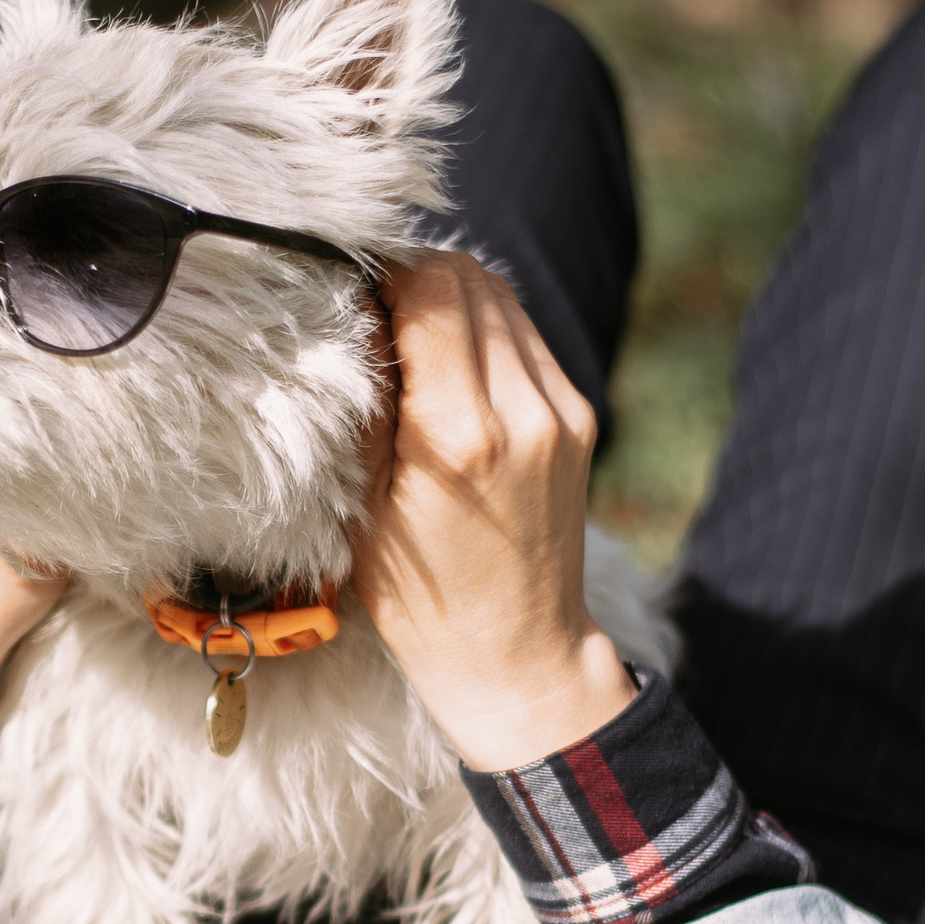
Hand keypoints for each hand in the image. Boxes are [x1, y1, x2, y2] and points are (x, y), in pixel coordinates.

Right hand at [351, 252, 635, 769]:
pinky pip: (524, 335)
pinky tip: (448, 364)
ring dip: (448, 295)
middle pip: (469, 277)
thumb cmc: (420, 598)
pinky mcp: (580, 417)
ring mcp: (562, 412)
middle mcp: (523, 413)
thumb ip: (364, 402)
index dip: (380, 270)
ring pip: (501, 296)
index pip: (429, 291)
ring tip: (405, 331)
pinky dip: (481, 327)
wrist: (516, 653)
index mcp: (459, 437)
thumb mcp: (363, 506)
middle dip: (412, 272)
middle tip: (367, 302)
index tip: (344, 284)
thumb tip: (348, 311)